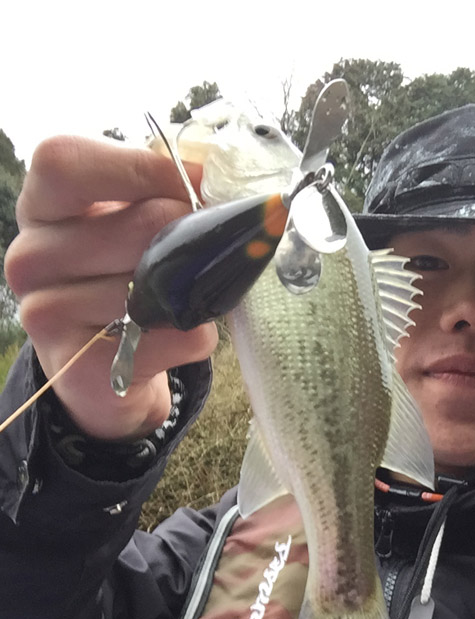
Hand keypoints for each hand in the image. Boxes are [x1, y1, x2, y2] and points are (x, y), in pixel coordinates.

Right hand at [5, 135, 217, 439]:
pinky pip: (166, 339)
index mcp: (41, 205)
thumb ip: (164, 188)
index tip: (196, 186)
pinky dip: (194, 335)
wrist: (108, 365)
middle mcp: (30, 257)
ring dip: (195, 293)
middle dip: (192, 239)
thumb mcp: (132, 218)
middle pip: (139, 226)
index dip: (144, 169)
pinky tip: (185, 333)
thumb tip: (215, 176)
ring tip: (189, 298)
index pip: (69, 164)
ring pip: (157, 287)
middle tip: (210, 252)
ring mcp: (45, 315)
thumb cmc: (125, 275)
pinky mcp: (77, 368)